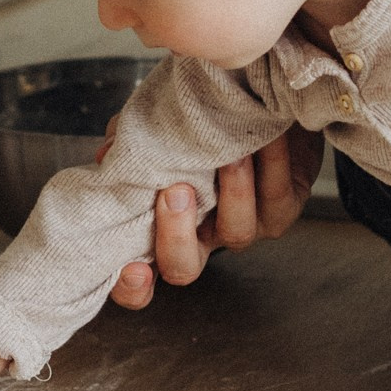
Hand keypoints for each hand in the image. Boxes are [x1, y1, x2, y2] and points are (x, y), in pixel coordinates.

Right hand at [106, 125, 323, 310]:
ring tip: (230, 153)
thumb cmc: (204, 123)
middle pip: (183, 268)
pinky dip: (271, 164)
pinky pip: (276, 197)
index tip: (133, 267)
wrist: (263, 104)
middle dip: (175, 236)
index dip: (132, 285)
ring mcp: (242, 227)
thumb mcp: (160, 127)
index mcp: (163, 224)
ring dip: (232, 191)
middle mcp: (202, 236)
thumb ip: (132, 140)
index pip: (140, 276)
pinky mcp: (281, 211)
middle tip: (175, 192)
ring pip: (236, 232)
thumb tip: (108, 151)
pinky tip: (266, 138)